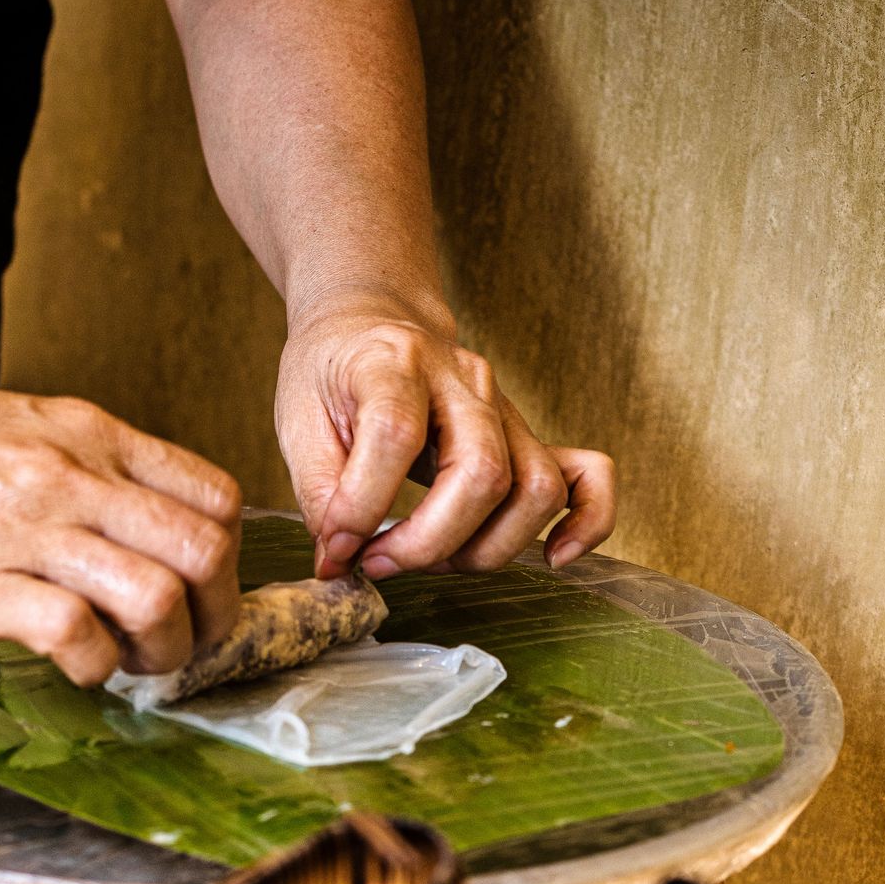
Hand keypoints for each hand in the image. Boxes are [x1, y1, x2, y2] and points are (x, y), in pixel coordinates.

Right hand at [0, 360, 241, 684]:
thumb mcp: (30, 427)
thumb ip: (97, 470)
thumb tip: (155, 531)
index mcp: (93, 437)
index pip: (216, 498)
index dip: (227, 561)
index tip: (201, 592)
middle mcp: (73, 479)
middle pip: (206, 553)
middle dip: (213, 618)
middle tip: (182, 643)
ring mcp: (27, 532)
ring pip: (156, 596)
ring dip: (161, 651)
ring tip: (128, 661)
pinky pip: (75, 634)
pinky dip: (92, 666)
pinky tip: (72, 664)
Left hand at [274, 297, 615, 578]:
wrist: (371, 322)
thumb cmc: (333, 371)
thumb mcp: (299, 421)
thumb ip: (319, 492)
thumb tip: (340, 561)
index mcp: (394, 363)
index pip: (396, 437)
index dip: (363, 507)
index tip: (337, 547)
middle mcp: (464, 380)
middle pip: (481, 473)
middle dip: (429, 543)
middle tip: (380, 561)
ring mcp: (505, 407)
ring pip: (535, 489)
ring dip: (485, 549)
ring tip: (433, 558)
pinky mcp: (528, 435)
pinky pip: (586, 476)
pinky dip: (584, 523)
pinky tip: (554, 557)